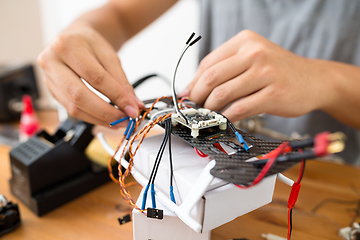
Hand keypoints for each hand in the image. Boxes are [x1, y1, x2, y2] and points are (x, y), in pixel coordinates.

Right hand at [38, 23, 143, 126]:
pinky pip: (72, 110)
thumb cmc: (90, 44)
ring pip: (74, 108)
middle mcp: (51, 62)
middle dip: (106, 113)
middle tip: (125, 120)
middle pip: (79, 96)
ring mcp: (48, 79)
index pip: (95, 78)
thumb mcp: (110, 56)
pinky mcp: (52, 92)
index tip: (133, 109)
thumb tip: (134, 105)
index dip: (116, 96)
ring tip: (119, 121)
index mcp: (66, 46)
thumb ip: (122, 81)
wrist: (74, 38)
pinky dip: (92, 117)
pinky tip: (106, 118)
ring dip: (99, 119)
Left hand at [185, 30, 331, 121]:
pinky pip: (240, 108)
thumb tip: (192, 87)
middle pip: (211, 77)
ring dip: (210, 109)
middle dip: (197, 97)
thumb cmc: (278, 72)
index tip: (187, 95)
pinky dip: (227, 117)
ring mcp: (265, 72)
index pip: (208, 63)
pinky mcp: (274, 93)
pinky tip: (225, 120)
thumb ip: (225, 70)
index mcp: (245, 41)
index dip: (193, 82)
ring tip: (210, 115)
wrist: (315, 80)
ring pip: (222, 94)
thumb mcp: (252, 60)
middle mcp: (255, 52)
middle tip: (195, 108)